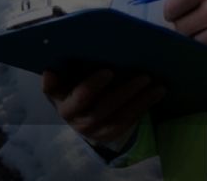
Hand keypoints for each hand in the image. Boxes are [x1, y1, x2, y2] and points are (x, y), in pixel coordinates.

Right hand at [42, 67, 164, 148]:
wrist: (74, 113)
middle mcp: (80, 122)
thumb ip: (56, 77)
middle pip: (104, 107)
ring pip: (121, 117)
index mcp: (65, 107)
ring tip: (157, 86)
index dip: (92, 85)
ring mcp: (96, 131)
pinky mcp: (110, 135)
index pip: (79, 96)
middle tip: (143, 76)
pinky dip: (143, 107)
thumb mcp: (58, 83)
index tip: (108, 71)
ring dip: (141, 101)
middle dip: (125, 91)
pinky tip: (156, 94)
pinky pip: (129, 122)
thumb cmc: (66, 88)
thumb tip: (50, 71)